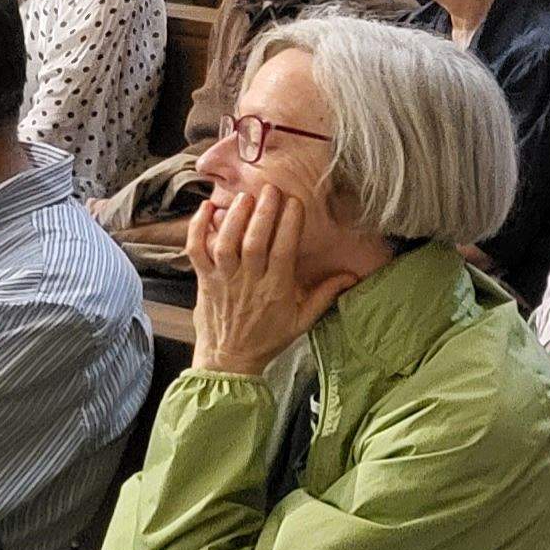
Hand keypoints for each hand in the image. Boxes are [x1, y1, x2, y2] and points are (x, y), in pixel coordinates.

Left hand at [185, 184, 361, 375]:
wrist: (228, 360)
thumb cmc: (267, 339)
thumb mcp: (302, 321)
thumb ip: (325, 295)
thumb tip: (352, 276)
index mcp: (275, 290)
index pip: (283, 252)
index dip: (289, 225)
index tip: (295, 203)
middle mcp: (248, 282)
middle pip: (254, 243)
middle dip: (263, 213)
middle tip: (271, 189)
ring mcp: (223, 280)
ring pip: (226, 244)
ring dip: (234, 218)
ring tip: (245, 197)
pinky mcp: (204, 280)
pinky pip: (196, 252)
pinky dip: (198, 229)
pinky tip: (206, 208)